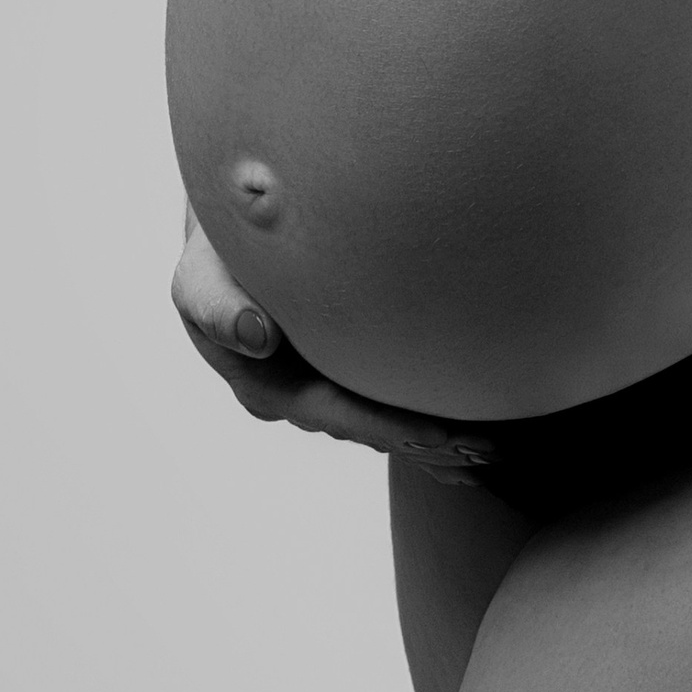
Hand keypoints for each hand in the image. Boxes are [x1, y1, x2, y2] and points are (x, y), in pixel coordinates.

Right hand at [172, 214, 496, 485]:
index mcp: (267, 389)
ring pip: (389, 421)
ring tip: (491, 450)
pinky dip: (432, 419)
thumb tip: (255, 336)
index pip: (339, 415)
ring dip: (439, 439)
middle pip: (373, 429)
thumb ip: (217, 304)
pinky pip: (395, 399)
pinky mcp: (350, 370)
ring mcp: (328, 388)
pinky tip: (475, 436)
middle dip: (428, 443)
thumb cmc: (216, 258)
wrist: (232, 240)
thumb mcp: (199, 276)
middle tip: (486, 451)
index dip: (391, 426)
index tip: (441, 434)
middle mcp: (302, 400)